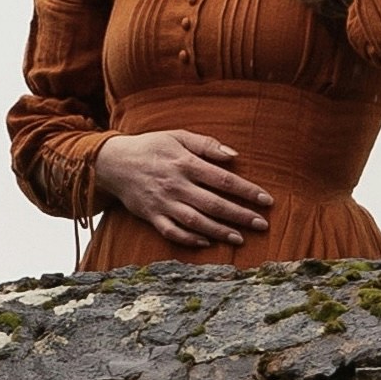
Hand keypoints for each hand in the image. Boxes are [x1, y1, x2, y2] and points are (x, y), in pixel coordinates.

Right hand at [94, 130, 273, 248]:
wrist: (113, 162)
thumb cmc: (151, 146)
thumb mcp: (178, 136)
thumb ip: (206, 145)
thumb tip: (234, 156)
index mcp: (185, 163)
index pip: (224, 180)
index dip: (247, 191)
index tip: (266, 200)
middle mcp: (176, 185)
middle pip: (214, 204)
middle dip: (241, 215)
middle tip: (262, 225)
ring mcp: (163, 203)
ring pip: (196, 222)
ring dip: (220, 231)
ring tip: (240, 238)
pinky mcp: (151, 216)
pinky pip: (172, 232)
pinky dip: (190, 240)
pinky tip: (207, 243)